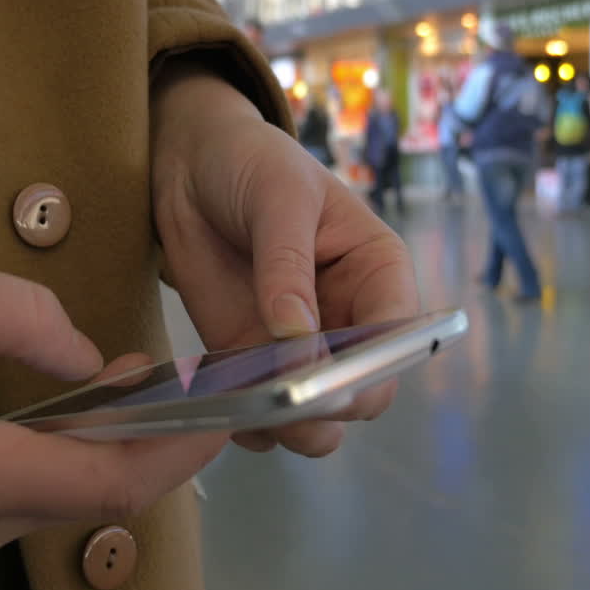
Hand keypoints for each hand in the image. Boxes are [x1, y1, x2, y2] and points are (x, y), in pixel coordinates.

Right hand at [0, 260, 226, 562]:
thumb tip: (93, 358)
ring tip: (170, 380)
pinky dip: (82, 449)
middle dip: (163, 442)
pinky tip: (107, 400)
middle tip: (215, 382)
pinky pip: (37, 490)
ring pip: (71, 494)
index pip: (103, 481)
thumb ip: (21, 317)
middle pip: (96, 494)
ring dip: (125, 443)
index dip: (177, 449)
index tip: (230, 409)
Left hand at [151, 67, 417, 457]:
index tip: (325, 379)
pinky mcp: (252, 361)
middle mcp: (350, 318)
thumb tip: (296, 334)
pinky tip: (222, 410)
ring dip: (289, 426)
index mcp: (378, 272)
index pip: (399, 338)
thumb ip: (286, 263)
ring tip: (247, 410)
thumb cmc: (251, 162)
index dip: (373, 369)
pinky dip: (248, 425)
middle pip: (363, 390)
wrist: (190, 163)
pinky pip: (264, 414)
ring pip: (318, 415)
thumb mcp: (277, 196)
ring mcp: (301, 346)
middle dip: (330, 405)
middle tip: (280, 402)